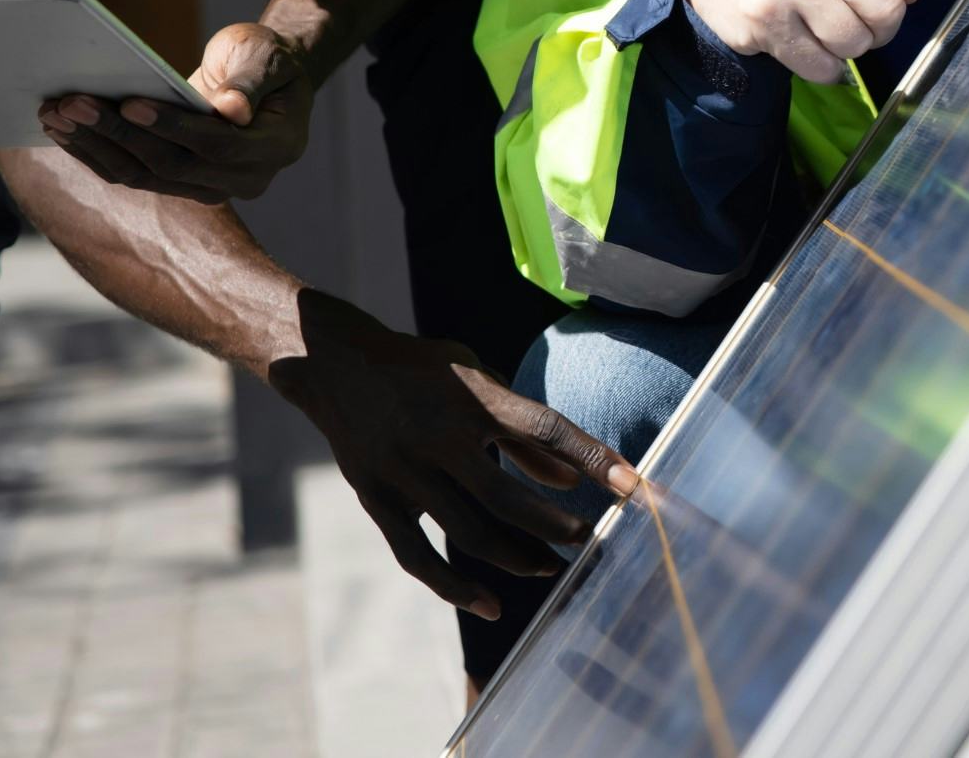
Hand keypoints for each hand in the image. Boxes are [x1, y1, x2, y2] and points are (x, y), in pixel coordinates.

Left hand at [39, 20, 314, 202]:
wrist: (266, 81)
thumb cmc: (268, 59)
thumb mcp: (270, 58)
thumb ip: (253, 81)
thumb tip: (233, 109)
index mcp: (274, 148)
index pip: (217, 145)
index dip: (172, 126)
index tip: (129, 102)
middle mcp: (243, 179)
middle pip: (170, 165)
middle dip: (117, 133)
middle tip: (71, 102)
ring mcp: (208, 188)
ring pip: (143, 175)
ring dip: (95, 145)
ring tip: (55, 113)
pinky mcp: (178, 184)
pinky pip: (132, 174)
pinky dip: (95, 151)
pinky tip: (63, 129)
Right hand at [269, 290, 637, 614]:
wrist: (335, 364)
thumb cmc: (423, 370)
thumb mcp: (477, 377)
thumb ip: (522, 432)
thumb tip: (570, 482)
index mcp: (473, 397)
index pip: (547, 430)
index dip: (593, 460)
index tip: (633, 488)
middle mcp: (440, 435)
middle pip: (509, 498)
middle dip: (557, 527)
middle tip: (587, 541)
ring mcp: (405, 471)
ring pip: (470, 532)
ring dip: (519, 557)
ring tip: (550, 567)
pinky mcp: (377, 499)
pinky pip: (417, 556)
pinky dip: (454, 587)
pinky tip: (489, 603)